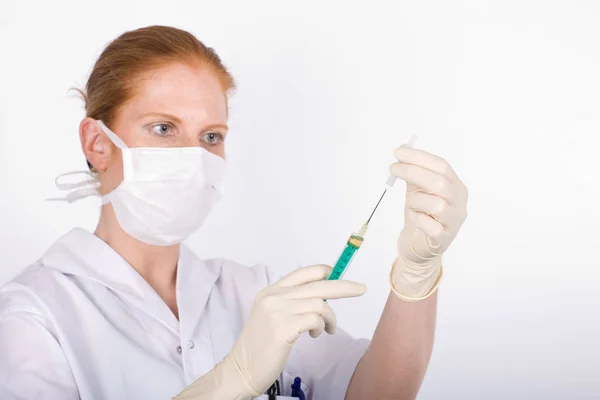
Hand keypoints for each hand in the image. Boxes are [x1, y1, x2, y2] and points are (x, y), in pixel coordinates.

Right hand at [172, 265, 365, 399]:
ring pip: (319, 303)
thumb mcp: (271, 316)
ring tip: (327, 330)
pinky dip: (321, 326)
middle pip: (317, 284)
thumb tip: (322, 298)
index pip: (302, 273)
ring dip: (330, 318)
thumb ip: (291, 303)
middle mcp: (273, 296)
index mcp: (270, 291)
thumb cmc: (260, 347)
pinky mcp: (283, 327)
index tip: (336, 273)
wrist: (241, 369)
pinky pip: (315, 319)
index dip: (322, 271)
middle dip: (343, 286)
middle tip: (361, 289)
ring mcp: (277, 311)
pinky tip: (316, 335)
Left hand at [388, 145, 467, 299]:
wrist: (420, 246)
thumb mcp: (417, 190)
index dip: (419, 157)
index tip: (398, 152)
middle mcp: (459, 203)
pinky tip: (414, 218)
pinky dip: (417, 218)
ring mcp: (454, 221)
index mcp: (455, 186)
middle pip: (440, 182)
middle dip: (413, 172)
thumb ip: (413, 171)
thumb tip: (403, 148)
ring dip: (415, 200)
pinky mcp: (444, 239)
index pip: (442, 166)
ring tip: (409, 204)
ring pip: (436, 204)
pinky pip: (430, 226)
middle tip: (393, 168)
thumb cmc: (421, 214)